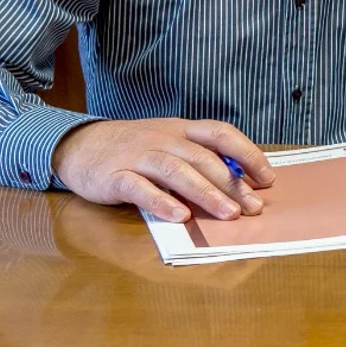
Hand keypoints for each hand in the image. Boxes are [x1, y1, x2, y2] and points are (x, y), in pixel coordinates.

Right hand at [52, 117, 275, 222]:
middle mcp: (162, 139)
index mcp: (180, 129)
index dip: (247, 154)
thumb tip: (238, 181)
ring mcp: (138, 156)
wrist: (78, 145)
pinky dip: (162, 202)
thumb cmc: (133, 149)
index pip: (221, 134)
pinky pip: (141, 189)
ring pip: (177, 172)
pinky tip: (180, 217)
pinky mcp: (114, 176)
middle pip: (203, 158)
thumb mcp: (168, 143)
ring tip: (229, 214)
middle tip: (253, 207)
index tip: (267, 178)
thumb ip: (197, 158)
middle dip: (232, 184)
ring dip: (206, 194)